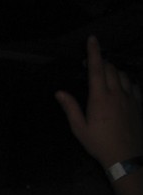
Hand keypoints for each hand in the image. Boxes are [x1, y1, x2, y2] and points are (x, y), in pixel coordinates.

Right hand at [55, 35, 141, 167]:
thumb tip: (60, 92)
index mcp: (100, 98)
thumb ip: (70, 108)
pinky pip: (133, 85)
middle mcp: (116, 93)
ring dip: (113, 70)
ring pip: (123, 74)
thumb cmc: (99, 144)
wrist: (125, 156)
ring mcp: (129, 97)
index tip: (92, 38)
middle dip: (101, 61)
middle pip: (110, 68)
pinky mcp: (138, 103)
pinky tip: (122, 85)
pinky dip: (126, 80)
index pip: (96, 68)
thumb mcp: (80, 129)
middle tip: (91, 63)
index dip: (94, 52)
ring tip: (105, 74)